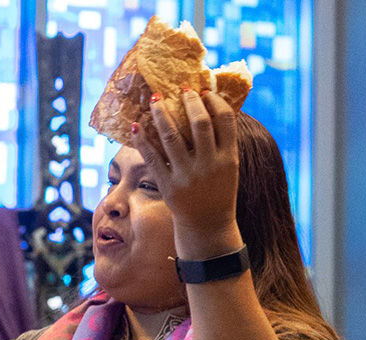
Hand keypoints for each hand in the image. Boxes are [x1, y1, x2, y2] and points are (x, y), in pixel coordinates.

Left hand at [132, 89, 243, 259]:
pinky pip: (152, 157)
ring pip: (172, 137)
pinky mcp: (167, 185)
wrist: (207, 225)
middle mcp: (209, 165)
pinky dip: (142, 140)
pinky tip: (136, 125)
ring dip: (162, 114)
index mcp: (228, 157)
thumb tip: (206, 108)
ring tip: (156, 98)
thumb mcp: (228, 166)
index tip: (205, 91)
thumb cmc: (218, 191)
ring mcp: (187, 176)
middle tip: (182, 89)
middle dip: (190, 102)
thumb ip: (220, 141)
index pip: (225, 120)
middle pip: (199, 124)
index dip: (214, 102)